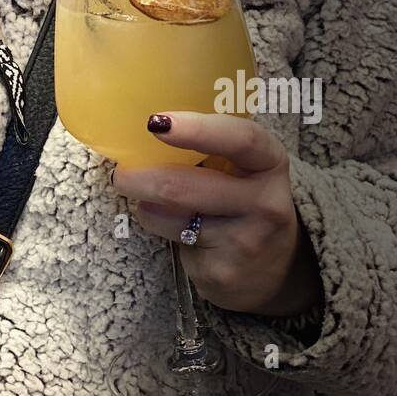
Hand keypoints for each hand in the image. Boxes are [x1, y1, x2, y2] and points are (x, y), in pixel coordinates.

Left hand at [111, 111, 323, 317]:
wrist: (276, 267)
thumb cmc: (245, 198)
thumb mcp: (244, 166)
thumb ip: (211, 143)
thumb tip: (149, 125)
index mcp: (270, 162)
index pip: (240, 139)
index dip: (196, 129)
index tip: (156, 122)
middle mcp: (266, 203)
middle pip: (180, 186)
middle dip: (138, 177)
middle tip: (121, 173)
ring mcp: (245, 242)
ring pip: (168, 216)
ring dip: (145, 204)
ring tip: (149, 199)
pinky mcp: (222, 273)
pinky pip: (172, 243)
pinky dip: (161, 231)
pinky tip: (176, 230)